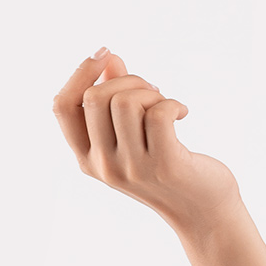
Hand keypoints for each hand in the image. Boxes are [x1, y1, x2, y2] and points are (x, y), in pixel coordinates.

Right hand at [52, 49, 241, 236]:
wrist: (203, 212)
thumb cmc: (167, 166)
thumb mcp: (132, 136)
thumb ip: (115, 99)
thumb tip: (108, 59)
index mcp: (86, 158)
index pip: (62, 106)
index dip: (80, 73)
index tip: (106, 53)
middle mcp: (103, 166)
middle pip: (96, 96)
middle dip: (128, 81)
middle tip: (154, 92)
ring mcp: (132, 168)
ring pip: (126, 101)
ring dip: (151, 92)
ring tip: (167, 105)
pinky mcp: (164, 165)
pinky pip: (158, 112)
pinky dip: (172, 103)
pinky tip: (182, 113)